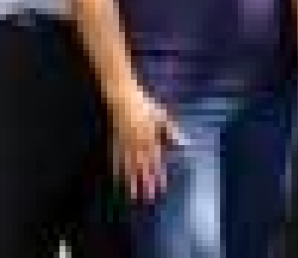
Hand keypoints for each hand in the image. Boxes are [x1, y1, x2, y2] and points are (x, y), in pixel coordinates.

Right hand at [110, 87, 184, 201]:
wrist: (120, 98)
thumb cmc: (144, 106)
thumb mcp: (162, 116)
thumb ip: (172, 131)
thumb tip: (185, 142)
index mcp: (150, 139)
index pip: (156, 162)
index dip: (159, 176)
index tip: (161, 188)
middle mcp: (137, 146)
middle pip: (142, 169)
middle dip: (146, 185)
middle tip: (148, 199)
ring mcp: (123, 146)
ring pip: (128, 168)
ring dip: (131, 184)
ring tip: (133, 197)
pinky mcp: (112, 145)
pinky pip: (114, 162)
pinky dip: (116, 173)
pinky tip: (117, 182)